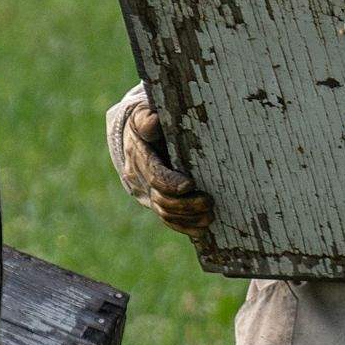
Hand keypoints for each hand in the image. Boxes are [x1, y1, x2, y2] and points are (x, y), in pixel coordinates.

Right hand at [123, 103, 214, 238]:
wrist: (135, 138)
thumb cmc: (146, 121)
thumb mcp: (142, 114)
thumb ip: (147, 118)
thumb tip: (154, 120)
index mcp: (139, 157)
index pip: (154, 175)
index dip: (170, 182)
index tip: (189, 184)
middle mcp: (140, 179)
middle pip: (161, 199)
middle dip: (185, 204)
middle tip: (209, 202)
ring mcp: (147, 193)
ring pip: (164, 213)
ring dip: (188, 218)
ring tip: (210, 216)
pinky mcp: (156, 202)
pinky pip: (168, 220)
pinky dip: (185, 227)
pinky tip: (202, 230)